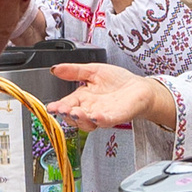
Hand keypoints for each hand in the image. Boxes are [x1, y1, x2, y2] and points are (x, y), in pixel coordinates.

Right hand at [50, 62, 173, 131]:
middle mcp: (90, 109)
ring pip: (87, 122)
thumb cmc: (118, 81)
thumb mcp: (93, 71)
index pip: (67, 104)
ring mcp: (102, 115)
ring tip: (75, 112)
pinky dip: (100, 119)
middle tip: (62, 109)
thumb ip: (74, 71)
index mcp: (83, 98)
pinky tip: (95, 116)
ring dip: (80, 118)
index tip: (51, 107)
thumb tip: (55, 69)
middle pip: (74, 116)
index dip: (58, 107)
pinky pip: (106, 121)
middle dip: (67, 114)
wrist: (140, 87)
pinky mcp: (116, 117)